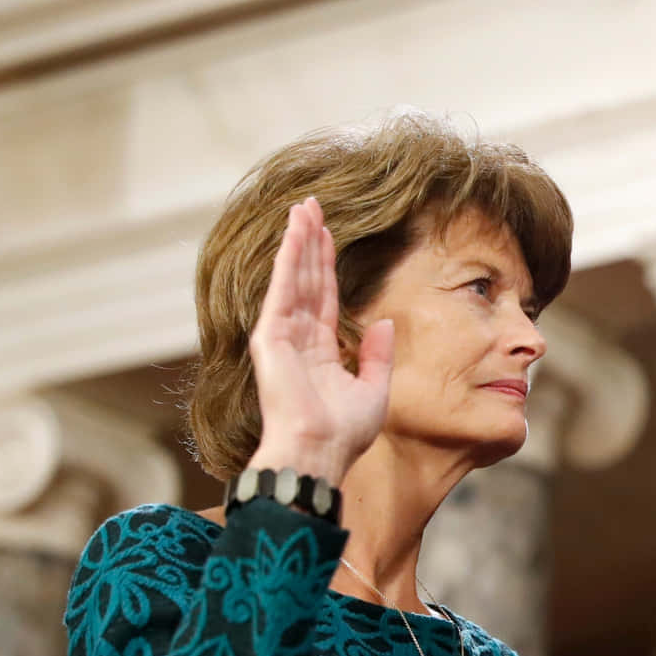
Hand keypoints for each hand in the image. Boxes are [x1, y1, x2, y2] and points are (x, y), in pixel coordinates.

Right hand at [245, 197, 392, 484]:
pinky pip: (284, 288)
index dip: (326, 264)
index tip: (328, 233)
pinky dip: (290, 259)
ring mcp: (281, 335)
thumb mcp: (374, 389)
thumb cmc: (344, 433)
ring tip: (304, 207)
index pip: (324, 297)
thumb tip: (385, 323)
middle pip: (307, 279)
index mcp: (320, 351)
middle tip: (311, 205)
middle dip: (310, 241)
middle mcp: (298, 338)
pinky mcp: (271, 336)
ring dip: (298, 240)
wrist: (320, 451)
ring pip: (294, 276)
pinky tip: (296, 233)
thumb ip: (378, 354)